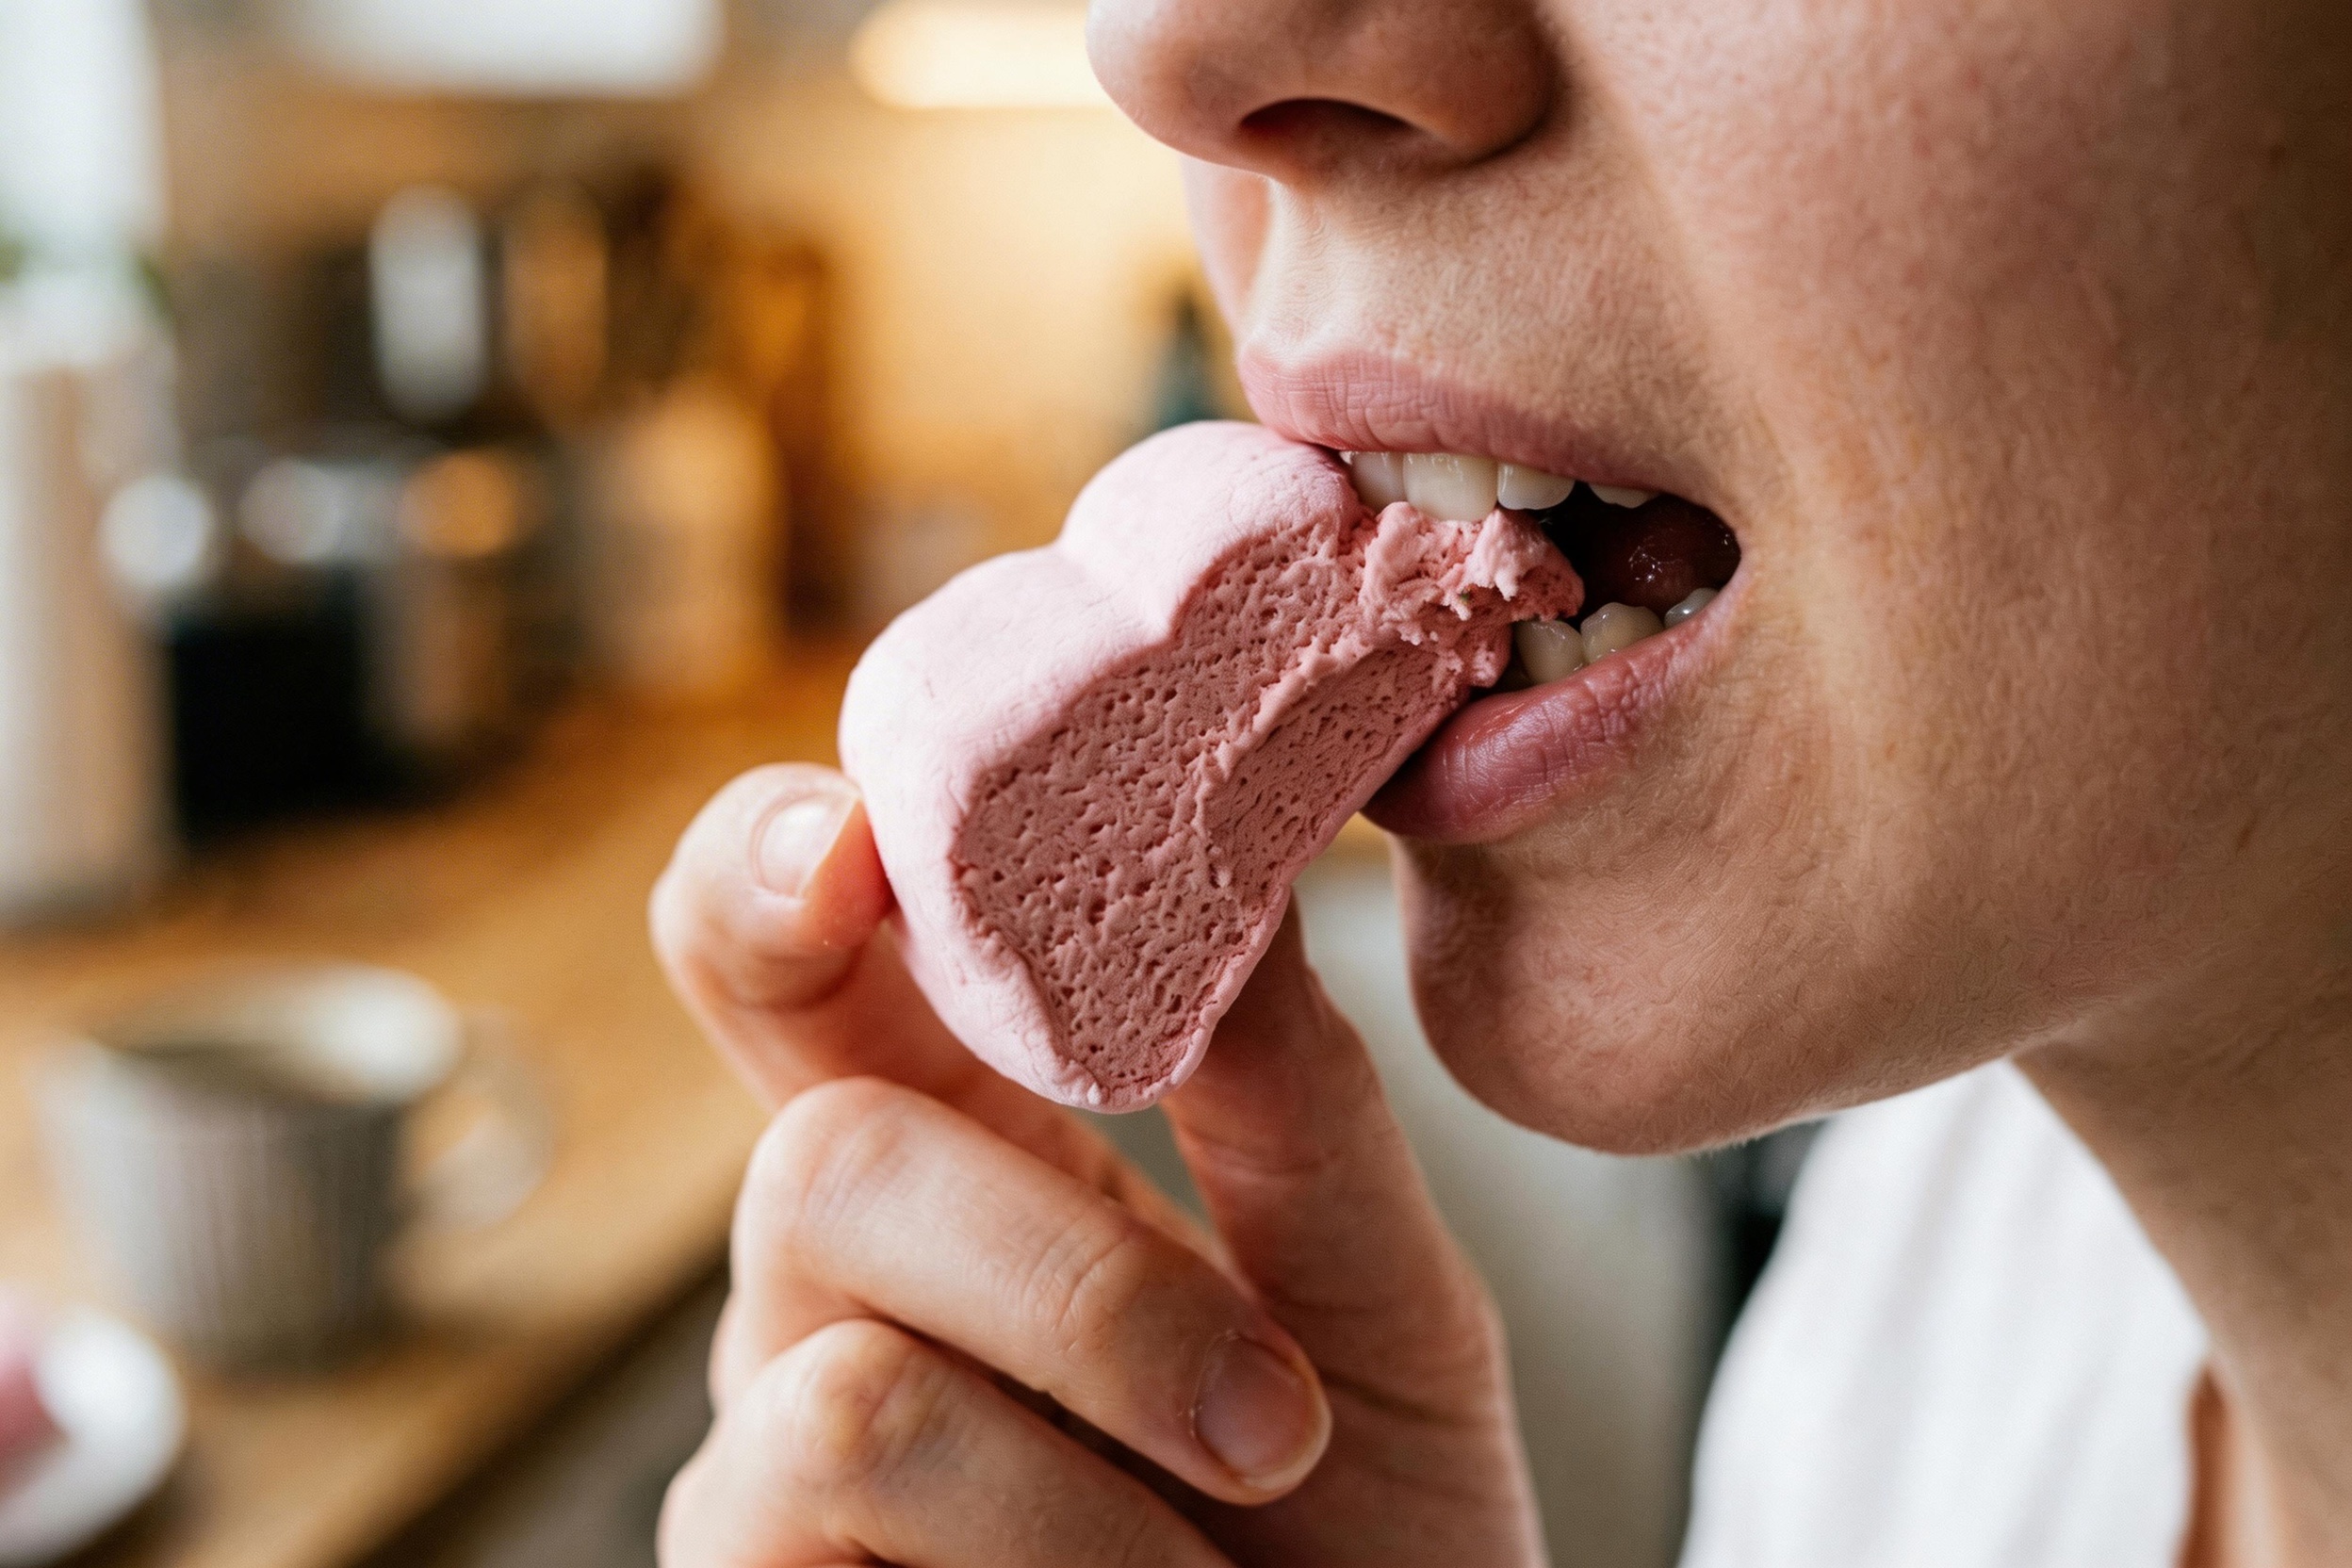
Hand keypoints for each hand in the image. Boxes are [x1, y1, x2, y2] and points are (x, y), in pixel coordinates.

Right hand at [651, 764, 1543, 1565]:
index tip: (855, 838)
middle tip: (1273, 1413)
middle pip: (818, 1158)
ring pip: (847, 1378)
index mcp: (964, 1157)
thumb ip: (1290, 1099)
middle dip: (1067, 1272)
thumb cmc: (1371, 1524)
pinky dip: (1070, 1561)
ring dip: (1101, 1460)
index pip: (794, 968)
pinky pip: (842, 1515)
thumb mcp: (1377, 1299)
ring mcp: (768, 1466)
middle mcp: (833, 1293)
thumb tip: (1226, 871)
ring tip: (1240, 1525)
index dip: (769, 870)